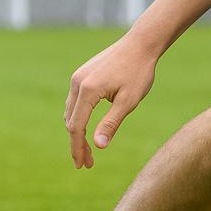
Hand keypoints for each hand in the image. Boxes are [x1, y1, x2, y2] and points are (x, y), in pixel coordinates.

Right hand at [64, 35, 159, 167]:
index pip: (77, 127)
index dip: (78, 148)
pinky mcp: (82, 74)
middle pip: (71, 121)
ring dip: (77, 131)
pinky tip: (88, 128)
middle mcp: (77, 83)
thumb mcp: (129, 101)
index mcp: (88, 90)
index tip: (82, 165)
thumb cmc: (139, 72)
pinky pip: (75, 101)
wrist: (140, 44)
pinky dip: (79, 117)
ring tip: (89, 150)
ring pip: (71, 112)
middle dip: (78, 143)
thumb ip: (111, 123)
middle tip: (88, 163)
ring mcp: (77, 77)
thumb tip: (98, 146)